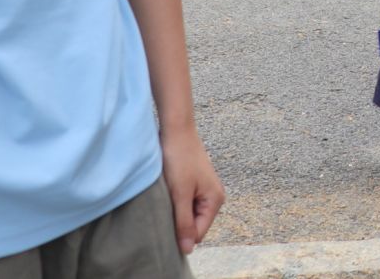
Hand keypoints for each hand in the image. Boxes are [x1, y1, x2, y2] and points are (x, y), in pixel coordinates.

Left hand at [160, 124, 223, 254]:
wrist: (177, 130)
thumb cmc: (179, 160)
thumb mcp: (180, 194)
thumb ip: (184, 222)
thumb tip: (188, 249)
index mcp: (215, 201)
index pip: (197, 233)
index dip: (180, 233)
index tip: (165, 221)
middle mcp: (213, 197)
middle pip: (193, 225)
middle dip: (178, 221)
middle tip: (164, 207)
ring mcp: (204, 190)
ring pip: (187, 214)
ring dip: (175, 210)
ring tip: (166, 197)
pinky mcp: (194, 184)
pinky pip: (185, 203)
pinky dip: (175, 201)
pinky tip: (167, 191)